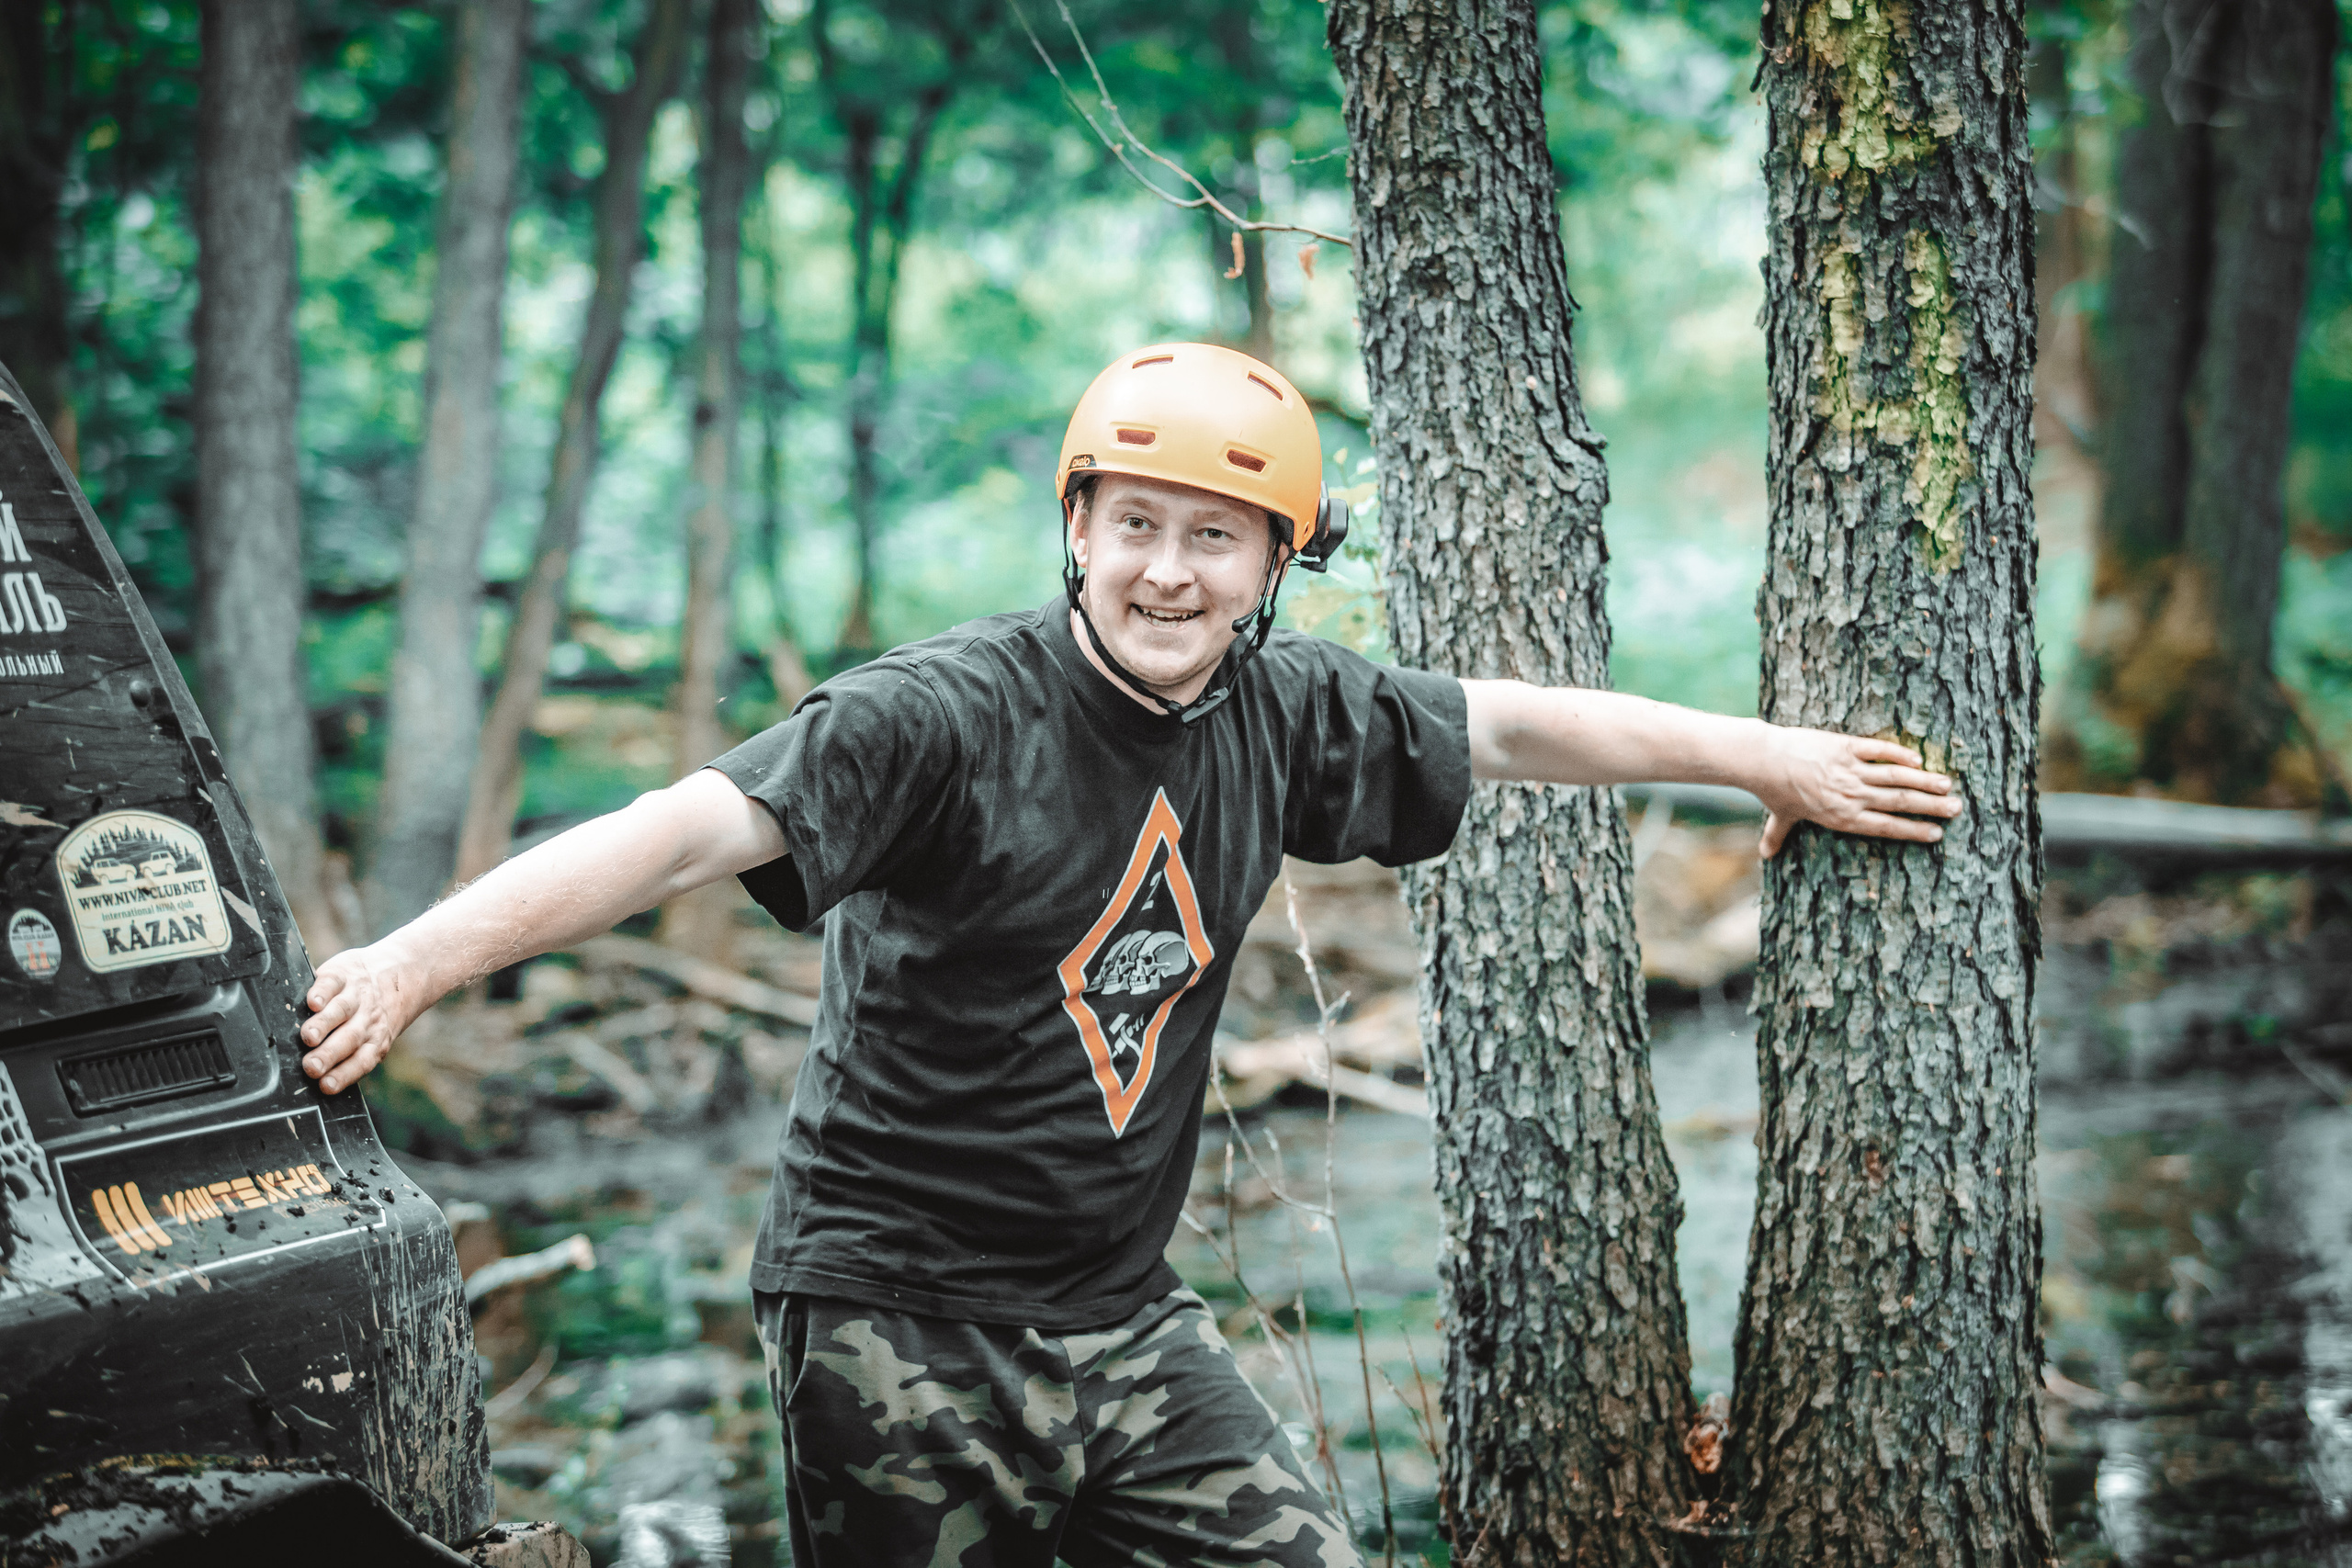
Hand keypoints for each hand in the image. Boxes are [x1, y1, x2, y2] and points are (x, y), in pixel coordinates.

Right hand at [297, 941, 427, 1093]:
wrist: (404, 970)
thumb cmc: (380, 1011)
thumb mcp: (379, 1034)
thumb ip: (355, 1053)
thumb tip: (324, 1080)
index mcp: (375, 1039)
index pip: (361, 1061)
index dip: (344, 1074)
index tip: (326, 1086)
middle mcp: (367, 1019)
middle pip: (349, 1039)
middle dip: (329, 1054)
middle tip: (311, 1066)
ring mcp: (356, 995)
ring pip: (341, 1010)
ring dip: (324, 1024)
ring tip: (309, 1036)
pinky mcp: (344, 974)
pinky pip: (333, 983)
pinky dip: (323, 993)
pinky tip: (313, 1002)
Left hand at [1754, 731, 1963, 858]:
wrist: (1763, 760)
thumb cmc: (1772, 791)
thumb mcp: (1781, 816)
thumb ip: (1778, 835)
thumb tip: (1765, 855)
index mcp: (1841, 817)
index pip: (1886, 826)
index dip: (1913, 830)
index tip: (1937, 833)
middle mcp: (1851, 796)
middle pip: (1899, 803)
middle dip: (1931, 807)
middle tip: (1956, 810)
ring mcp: (1850, 770)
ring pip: (1895, 777)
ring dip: (1924, 781)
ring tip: (1947, 785)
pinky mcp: (1845, 747)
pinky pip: (1878, 750)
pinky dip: (1898, 754)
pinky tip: (1918, 759)